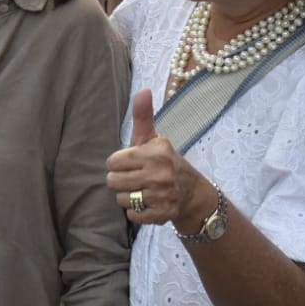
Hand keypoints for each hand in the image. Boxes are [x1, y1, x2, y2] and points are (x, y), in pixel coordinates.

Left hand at [106, 89, 213, 226]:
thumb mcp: (154, 139)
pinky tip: (148, 203)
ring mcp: (163, 195)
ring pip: (121, 199)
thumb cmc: (163, 162)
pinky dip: (136, 212)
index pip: (113, 161)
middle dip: (120, 181)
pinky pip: (132, 215)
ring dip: (128, 197)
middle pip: (113, 181)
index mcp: (156, 152)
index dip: (118, 163)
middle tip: (135, 178)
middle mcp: (161, 173)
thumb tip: (143, 90)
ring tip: (142, 190)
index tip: (131, 163)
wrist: (191, 193)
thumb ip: (143, 116)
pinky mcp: (163, 214)